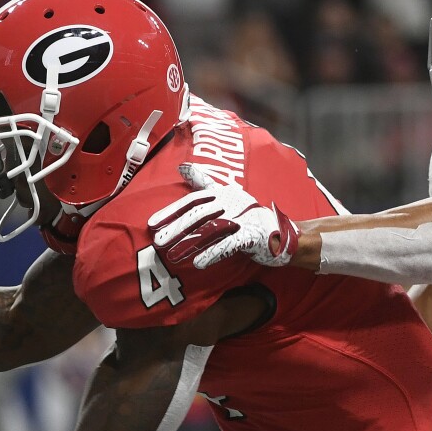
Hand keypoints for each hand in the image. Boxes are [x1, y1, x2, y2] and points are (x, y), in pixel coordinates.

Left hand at [148, 164, 297, 268]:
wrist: (280, 231)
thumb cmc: (248, 214)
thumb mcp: (226, 194)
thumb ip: (203, 183)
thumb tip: (182, 167)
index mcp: (222, 193)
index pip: (192, 200)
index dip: (171, 212)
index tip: (151, 224)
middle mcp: (230, 202)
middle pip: (198, 215)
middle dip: (176, 228)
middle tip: (157, 241)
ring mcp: (242, 219)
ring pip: (210, 231)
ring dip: (190, 243)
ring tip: (172, 256)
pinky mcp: (251, 236)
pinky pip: (229, 245)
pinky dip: (213, 253)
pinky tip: (198, 263)